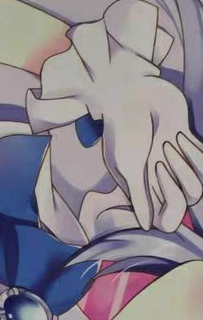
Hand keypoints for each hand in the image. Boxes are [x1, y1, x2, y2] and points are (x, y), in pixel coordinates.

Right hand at [99, 66, 202, 231]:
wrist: (132, 93)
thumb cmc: (124, 130)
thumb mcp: (127, 166)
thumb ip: (139, 197)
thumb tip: (146, 226)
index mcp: (140, 188)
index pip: (164, 217)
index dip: (169, 212)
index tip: (164, 199)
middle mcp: (158, 178)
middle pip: (184, 200)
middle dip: (176, 180)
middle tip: (159, 159)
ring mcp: (174, 161)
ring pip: (199, 183)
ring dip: (187, 163)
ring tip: (170, 142)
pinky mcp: (188, 143)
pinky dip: (195, 150)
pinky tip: (179, 133)